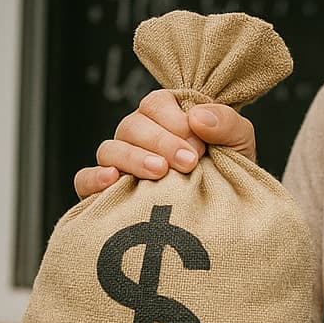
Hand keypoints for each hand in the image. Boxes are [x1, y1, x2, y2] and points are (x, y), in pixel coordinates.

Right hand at [74, 88, 258, 197]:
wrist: (225, 218)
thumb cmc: (230, 173)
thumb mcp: (239, 143)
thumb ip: (227, 123)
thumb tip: (197, 117)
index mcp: (166, 118)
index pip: (156, 104)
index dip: (174, 120)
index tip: (199, 144)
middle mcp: (138, 137)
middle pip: (132, 125)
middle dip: (161, 142)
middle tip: (188, 162)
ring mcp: (120, 164)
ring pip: (109, 149)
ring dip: (134, 157)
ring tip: (160, 172)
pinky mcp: (106, 193)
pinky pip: (84, 179)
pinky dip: (94, 177)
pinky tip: (113, 180)